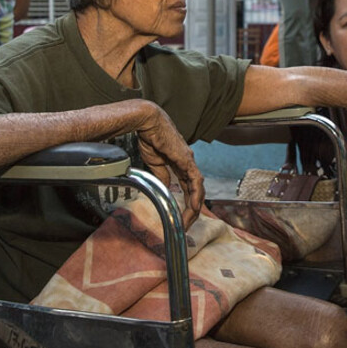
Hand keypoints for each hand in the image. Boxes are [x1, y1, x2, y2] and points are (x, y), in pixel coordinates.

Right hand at [136, 105, 204, 227]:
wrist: (148, 122)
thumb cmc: (151, 137)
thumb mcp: (156, 162)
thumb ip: (162, 175)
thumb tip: (166, 187)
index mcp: (181, 164)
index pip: (188, 186)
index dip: (187, 201)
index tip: (181, 216)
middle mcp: (188, 163)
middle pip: (195, 190)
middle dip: (192, 210)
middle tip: (185, 226)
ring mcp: (189, 161)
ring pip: (198, 188)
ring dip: (194, 207)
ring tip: (188, 221)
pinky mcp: (187, 160)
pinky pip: (196, 181)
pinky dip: (196, 195)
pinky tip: (193, 207)